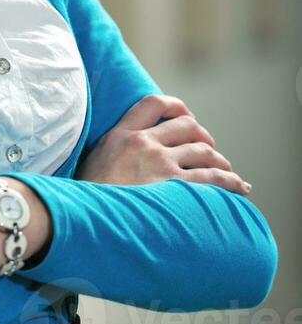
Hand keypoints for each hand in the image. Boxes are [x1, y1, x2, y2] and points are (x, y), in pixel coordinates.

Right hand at [73, 93, 250, 194]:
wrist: (83, 221)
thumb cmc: (87, 200)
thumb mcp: (91, 163)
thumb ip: (112, 150)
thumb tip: (125, 154)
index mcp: (121, 134)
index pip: (152, 103)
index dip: (176, 106)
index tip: (186, 115)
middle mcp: (143, 144)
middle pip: (186, 125)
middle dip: (203, 135)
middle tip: (209, 149)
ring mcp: (160, 165)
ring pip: (203, 151)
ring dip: (219, 160)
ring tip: (226, 171)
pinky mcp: (174, 188)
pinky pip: (212, 179)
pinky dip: (230, 181)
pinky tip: (239, 187)